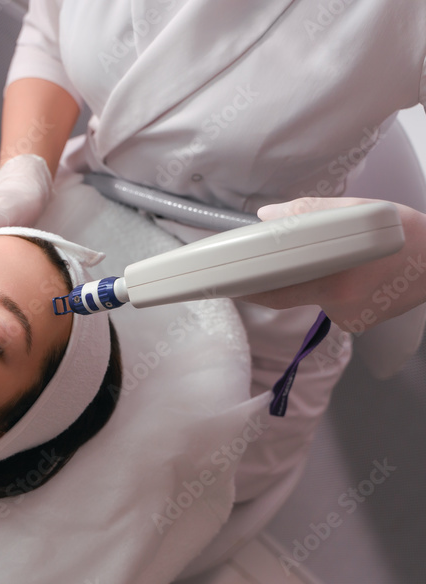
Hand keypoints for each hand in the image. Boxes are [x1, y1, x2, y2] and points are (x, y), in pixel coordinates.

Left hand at [240, 196, 425, 331]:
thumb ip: (310, 212)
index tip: (225, 283)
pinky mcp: (355, 324)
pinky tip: (354, 276)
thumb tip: (267, 216)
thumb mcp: (362, 210)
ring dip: (312, 281)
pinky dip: (331, 289)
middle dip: (271, 280)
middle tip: (256, 268)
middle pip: (286, 295)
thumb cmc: (407, 235)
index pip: (276, 290)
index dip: (248, 287)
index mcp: (338, 279)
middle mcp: (341, 304)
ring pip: (310, 297)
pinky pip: (328, 304)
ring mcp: (348, 318)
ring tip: (342, 260)